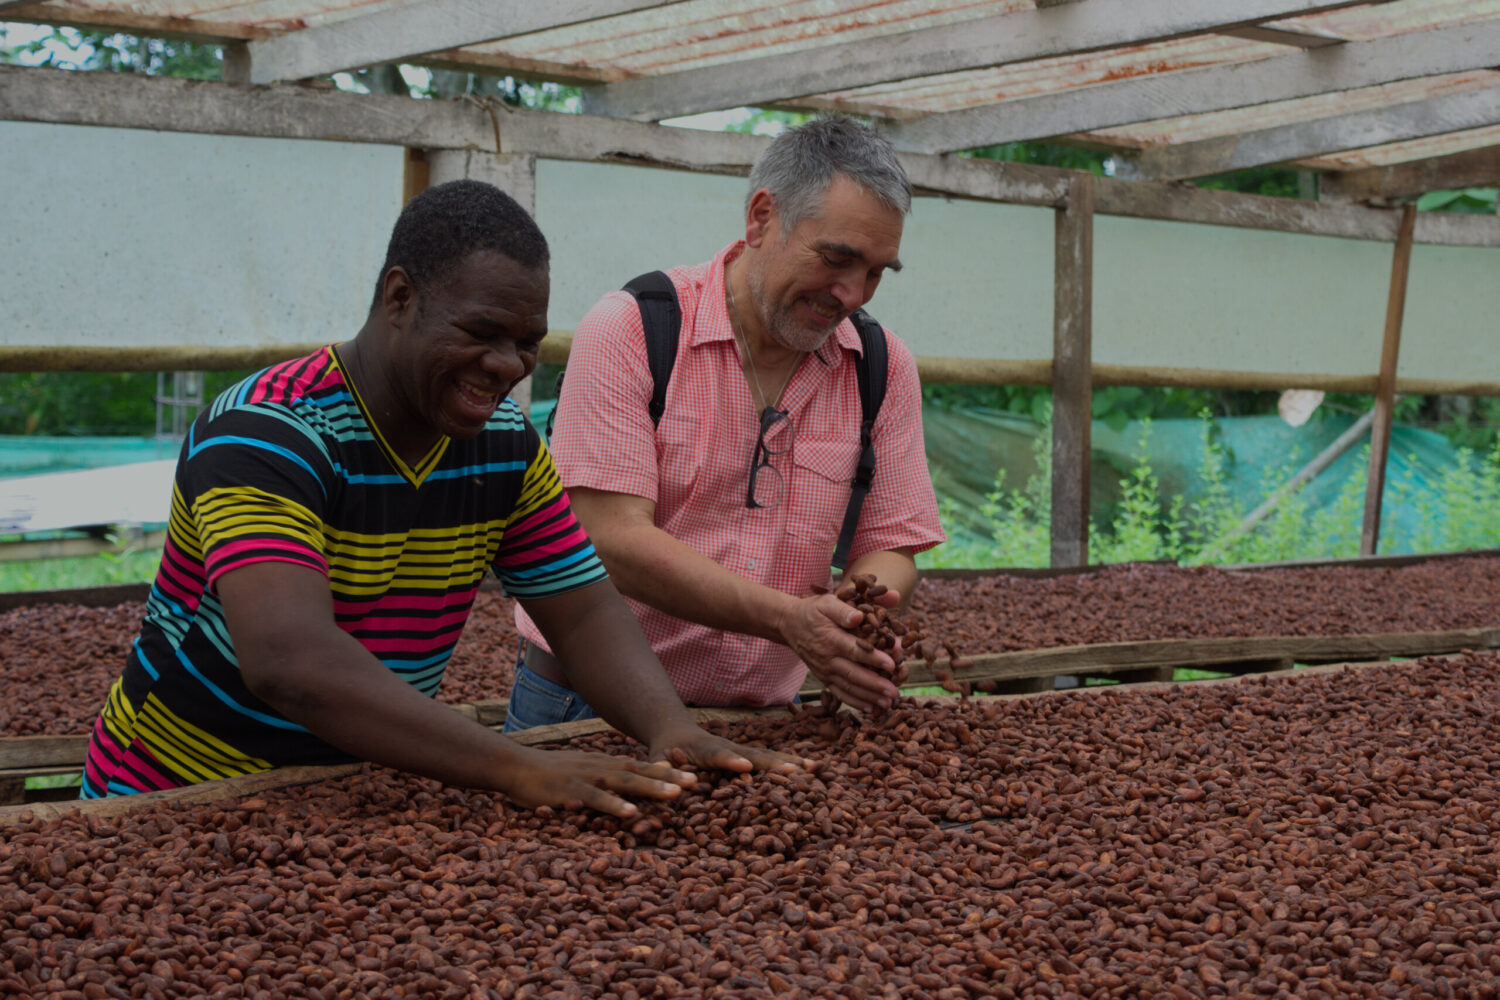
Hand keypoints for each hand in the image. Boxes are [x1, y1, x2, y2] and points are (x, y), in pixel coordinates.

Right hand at [499, 745, 696, 818]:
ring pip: (625, 782)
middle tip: (698, 783)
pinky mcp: (571, 790)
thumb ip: (608, 777)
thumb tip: (631, 782)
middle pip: (641, 771)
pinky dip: (615, 805)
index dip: (669, 771)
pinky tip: (631, 814)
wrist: (516, 767)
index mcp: (606, 765)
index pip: (643, 766)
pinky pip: (597, 798)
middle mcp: (602, 767)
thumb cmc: (551, 775)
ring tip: (676, 795)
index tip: (696, 776)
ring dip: (651, 788)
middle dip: (670, 777)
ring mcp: (587, 777)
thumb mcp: (584, 772)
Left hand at [646, 719, 811, 774]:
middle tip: (797, 770)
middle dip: (774, 763)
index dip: (730, 761)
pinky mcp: (748, 756)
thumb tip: (663, 782)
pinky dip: (791, 764)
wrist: (675, 732)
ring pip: (767, 756)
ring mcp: (741, 750)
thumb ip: (660, 771)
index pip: (718, 755)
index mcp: (704, 750)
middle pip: (754, 755)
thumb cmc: (663, 753)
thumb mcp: (656, 761)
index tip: (744, 767)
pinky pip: (771, 760)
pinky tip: (812, 770)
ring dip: (790, 762)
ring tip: (814, 768)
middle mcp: (728, 747)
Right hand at [777, 591, 903, 713]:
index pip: (855, 650)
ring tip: (887, 703)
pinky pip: (839, 693)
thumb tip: (859, 616)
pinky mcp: (823, 678)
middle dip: (875, 685)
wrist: (788, 624)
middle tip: (894, 691)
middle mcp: (827, 658)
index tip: (891, 665)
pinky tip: (871, 708)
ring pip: (848, 687)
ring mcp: (824, 671)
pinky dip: (855, 702)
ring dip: (868, 697)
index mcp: (830, 638)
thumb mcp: (826, 602)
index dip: (874, 658)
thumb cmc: (813, 611)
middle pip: (853, 674)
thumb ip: (843, 609)